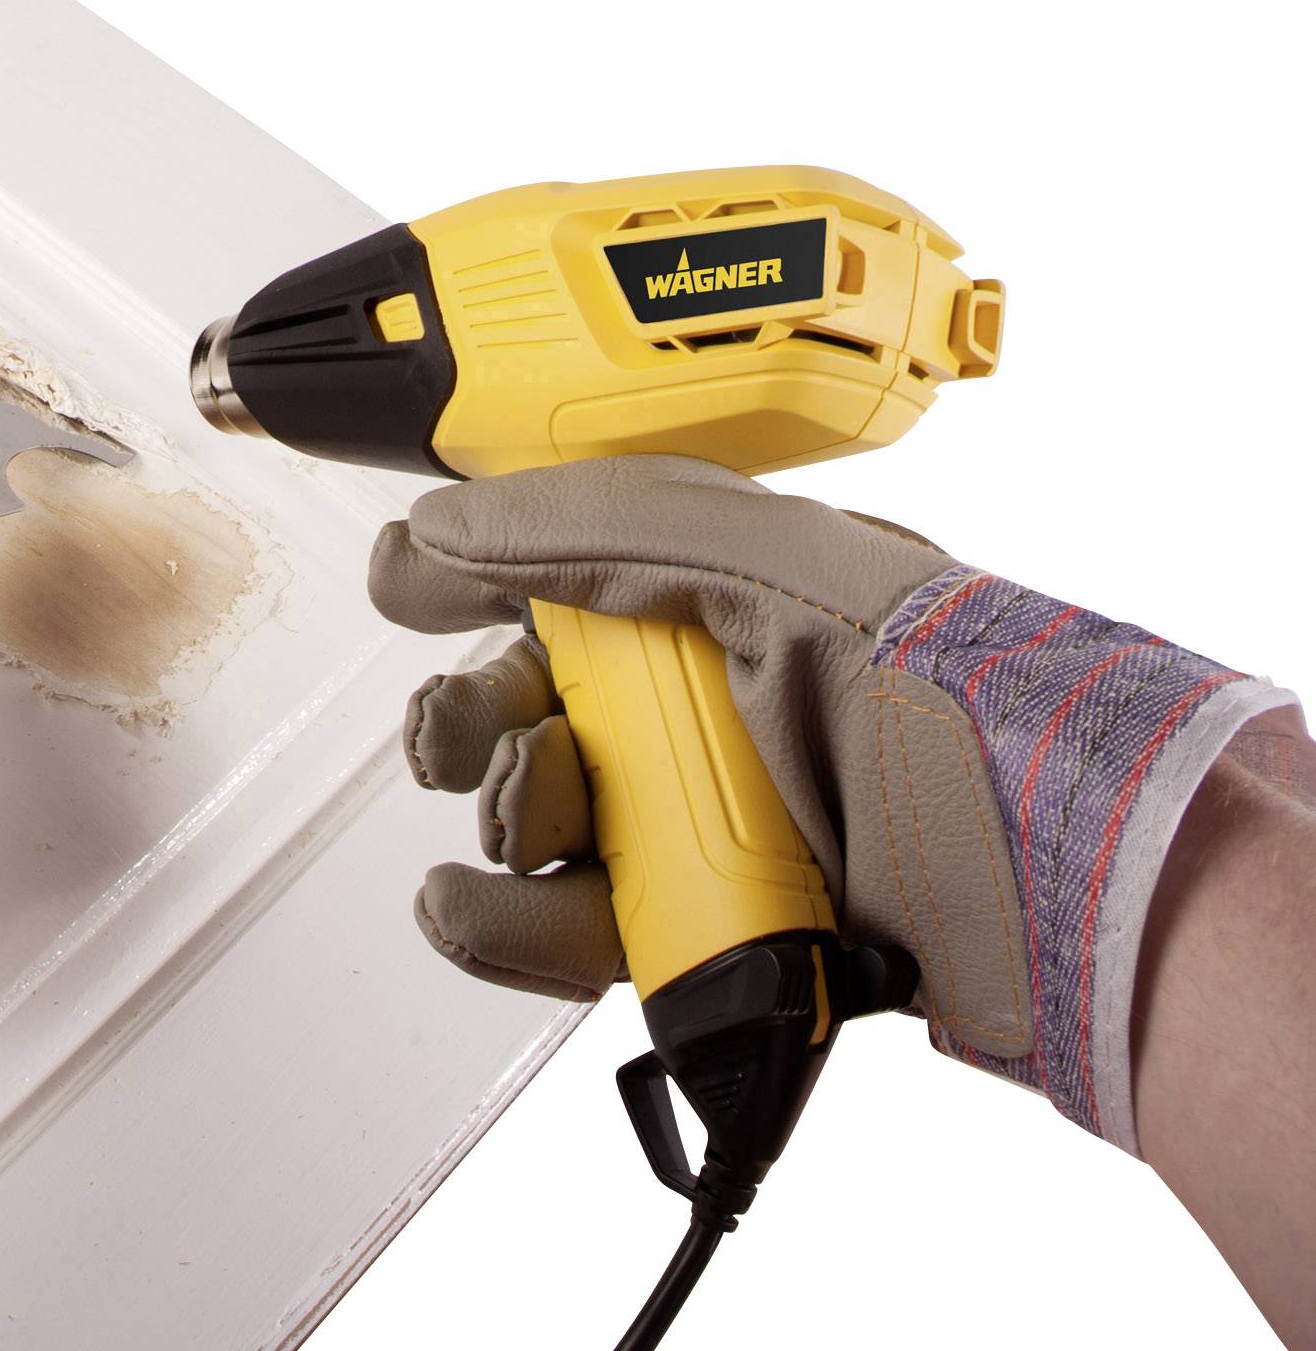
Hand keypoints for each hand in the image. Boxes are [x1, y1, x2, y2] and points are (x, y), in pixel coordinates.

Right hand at [371, 454, 1287, 1149]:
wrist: (1044, 863)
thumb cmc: (942, 692)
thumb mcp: (765, 561)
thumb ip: (592, 525)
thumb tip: (440, 523)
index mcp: (716, 595)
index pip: (554, 572)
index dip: (467, 575)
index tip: (405, 586)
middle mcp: (699, 706)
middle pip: (520, 708)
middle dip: (467, 718)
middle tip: (466, 733)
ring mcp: (695, 820)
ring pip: (525, 824)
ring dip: (498, 817)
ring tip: (540, 817)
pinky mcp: (688, 927)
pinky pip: (557, 928)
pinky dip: (494, 922)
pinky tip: (471, 901)